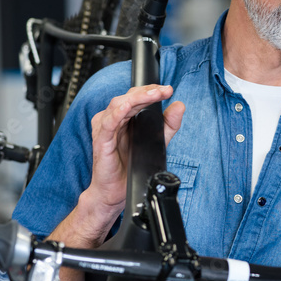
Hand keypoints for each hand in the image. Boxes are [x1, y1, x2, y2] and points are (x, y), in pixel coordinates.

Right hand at [85, 84, 184, 228]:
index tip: (168, 89)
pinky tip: (128, 106)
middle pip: (129, 97)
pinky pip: (108, 123)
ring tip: (153, 95)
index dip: (152, 90)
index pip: (137, 96)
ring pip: (119, 105)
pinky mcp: (101, 140)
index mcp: (125, 117)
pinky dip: (117, 113)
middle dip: (147, 92)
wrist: (116, 190)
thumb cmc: (131, 166)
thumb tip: (180, 105)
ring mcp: (106, 128)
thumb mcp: (157, 141)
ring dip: (137, 98)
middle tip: (164, 91)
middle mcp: (114, 119)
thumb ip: (169, 124)